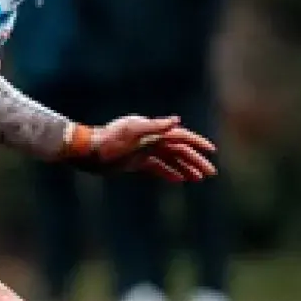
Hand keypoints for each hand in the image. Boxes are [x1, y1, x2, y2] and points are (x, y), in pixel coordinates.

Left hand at [72, 115, 218, 181]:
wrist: (88, 151)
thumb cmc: (109, 140)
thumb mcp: (131, 131)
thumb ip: (154, 126)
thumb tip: (176, 120)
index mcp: (153, 131)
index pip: (181, 136)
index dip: (197, 143)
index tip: (212, 151)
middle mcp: (151, 139)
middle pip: (179, 150)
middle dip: (196, 160)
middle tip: (211, 173)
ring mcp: (144, 151)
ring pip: (171, 160)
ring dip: (186, 168)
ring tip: (199, 179)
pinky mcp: (136, 162)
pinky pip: (157, 168)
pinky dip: (169, 173)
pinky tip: (180, 180)